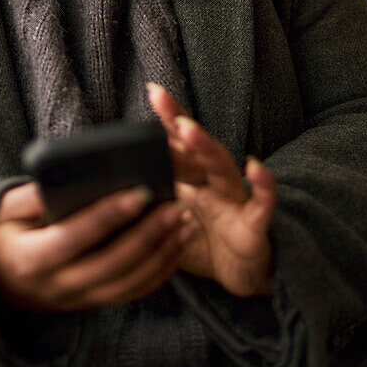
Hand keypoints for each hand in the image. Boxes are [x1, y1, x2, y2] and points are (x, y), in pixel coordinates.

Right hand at [0, 180, 197, 311]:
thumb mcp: (3, 209)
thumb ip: (33, 195)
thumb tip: (70, 176)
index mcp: (31, 260)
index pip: (76, 238)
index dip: (109, 215)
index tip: (141, 192)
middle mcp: (56, 287)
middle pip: (111, 265)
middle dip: (149, 235)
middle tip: (177, 207)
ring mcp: (75, 301)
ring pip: (127, 284)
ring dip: (162, 255)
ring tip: (186, 225)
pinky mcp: (89, 304)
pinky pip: (129, 294)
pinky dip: (157, 274)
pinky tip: (176, 248)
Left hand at [147, 83, 276, 297]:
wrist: (241, 275)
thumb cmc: (202, 243)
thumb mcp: (167, 224)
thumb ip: (145, 208)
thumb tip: (103, 199)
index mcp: (193, 181)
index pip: (178, 144)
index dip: (167, 118)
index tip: (153, 91)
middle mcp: (213, 182)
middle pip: (196, 147)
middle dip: (179, 121)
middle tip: (160, 98)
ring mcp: (234, 199)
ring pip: (222, 167)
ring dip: (205, 146)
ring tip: (188, 128)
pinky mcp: (254, 224)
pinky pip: (262, 202)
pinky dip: (263, 184)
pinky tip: (253, 167)